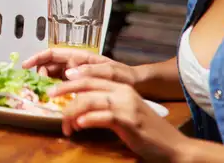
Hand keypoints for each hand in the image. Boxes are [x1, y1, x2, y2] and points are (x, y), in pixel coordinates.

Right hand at [22, 47, 138, 84]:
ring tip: (47, 94)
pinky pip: (61, 86)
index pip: (53, 53)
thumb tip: (68, 72)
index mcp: (80, 56)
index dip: (37, 57)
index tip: (25, 66)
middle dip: (40, 73)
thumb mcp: (111, 71)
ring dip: (46, 83)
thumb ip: (90, 70)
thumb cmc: (124, 75)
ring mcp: (75, 75)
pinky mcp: (78, 86)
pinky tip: (55, 100)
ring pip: (53, 76)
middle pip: (49, 65)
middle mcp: (74, 64)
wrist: (135, 86)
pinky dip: (55, 91)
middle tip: (41, 86)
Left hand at [51, 77, 187, 161]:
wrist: (172, 146)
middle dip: (64, 90)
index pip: (90, 77)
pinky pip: (101, 116)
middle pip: (86, 85)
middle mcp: (123, 91)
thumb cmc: (145, 130)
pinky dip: (87, 120)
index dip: (70, 80)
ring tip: (67, 126)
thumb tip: (79, 105)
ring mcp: (126, 105)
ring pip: (89, 101)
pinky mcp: (128, 121)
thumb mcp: (124, 112)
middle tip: (50, 97)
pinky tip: (79, 126)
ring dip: (72, 113)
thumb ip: (105, 104)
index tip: (55, 86)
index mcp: (121, 86)